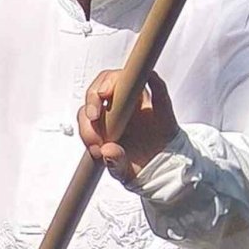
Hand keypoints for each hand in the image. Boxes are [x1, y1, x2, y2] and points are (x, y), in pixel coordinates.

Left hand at [78, 69, 178, 183]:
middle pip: (100, 88)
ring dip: (114, 81)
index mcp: (103, 123)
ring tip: (108, 94)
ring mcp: (138, 102)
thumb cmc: (136, 165)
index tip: (91, 126)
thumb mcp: (122, 170)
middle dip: (93, 97)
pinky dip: (152, 80)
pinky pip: (157, 86)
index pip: (87, 112)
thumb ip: (114, 162)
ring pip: (123, 79)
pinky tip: (150, 78)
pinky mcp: (159, 103)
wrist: (163, 169)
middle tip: (94, 113)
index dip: (86, 117)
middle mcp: (118, 107)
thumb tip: (108, 151)